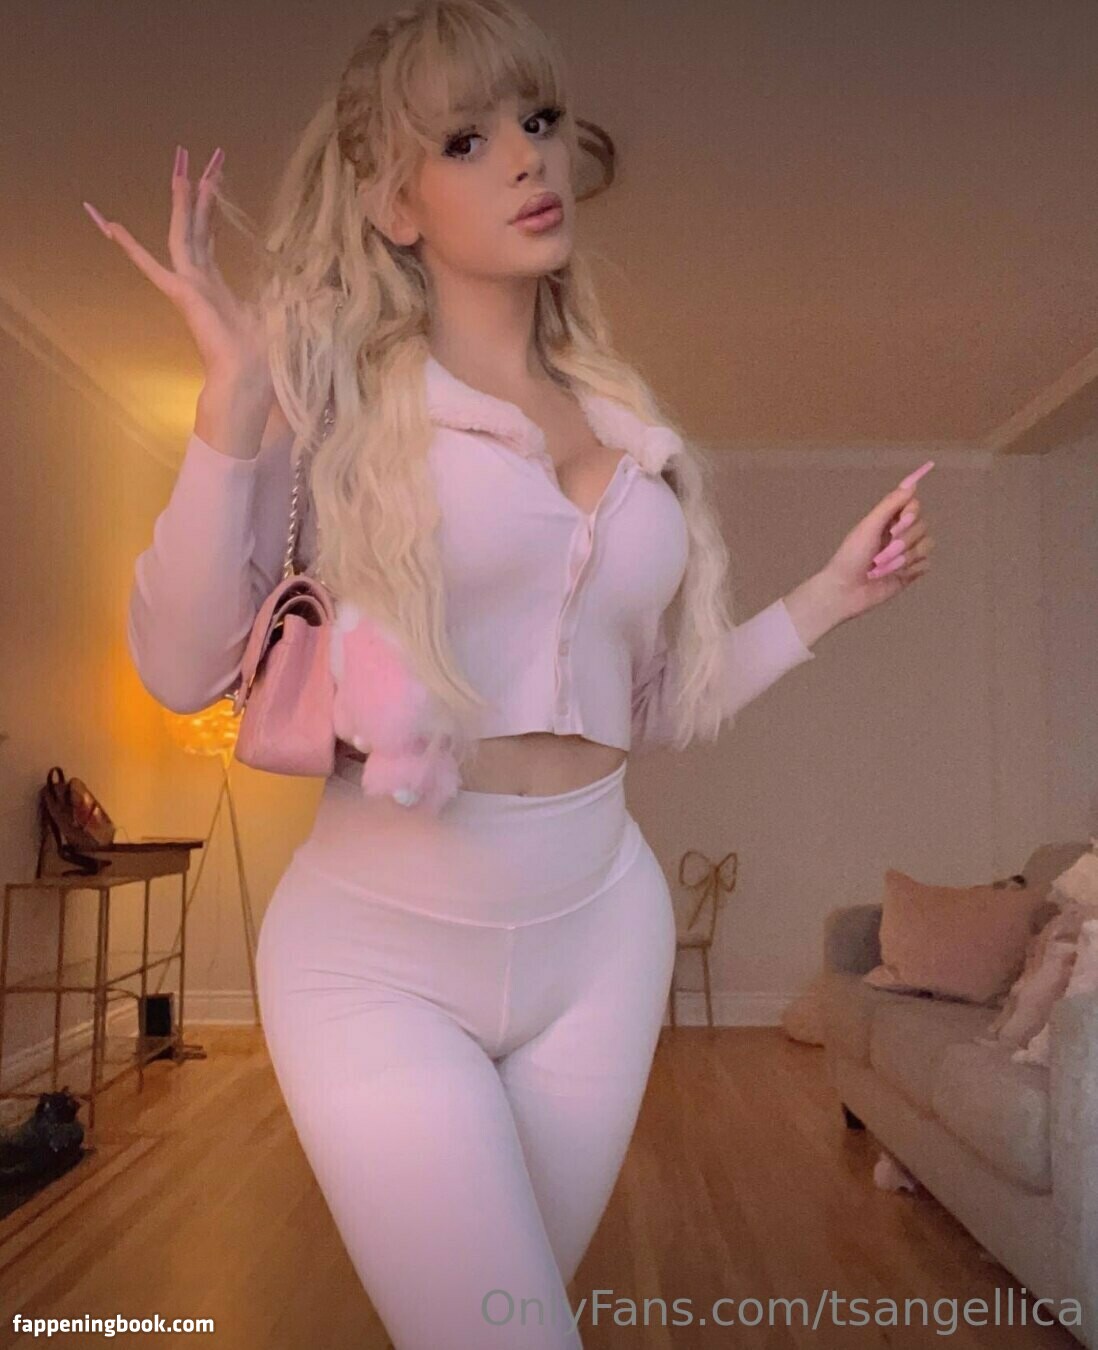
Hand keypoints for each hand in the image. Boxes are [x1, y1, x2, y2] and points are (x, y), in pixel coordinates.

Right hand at [82, 145, 272, 396]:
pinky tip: (108, 225)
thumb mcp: (282, 315)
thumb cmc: (263, 357)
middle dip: (195, 187)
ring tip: (180, 165)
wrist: (247, 379)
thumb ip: (291, 297)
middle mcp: (199, 281)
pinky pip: (150, 265)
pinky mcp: (181, 295)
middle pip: (195, 224)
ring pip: (181, 232)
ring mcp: (188, 286)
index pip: (210, 234)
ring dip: (181, 199)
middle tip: (191, 153)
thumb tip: (324, 290)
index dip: (212, 203)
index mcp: (218, 286)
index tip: (213, 174)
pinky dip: (130, 247)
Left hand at [819, 460, 935, 618]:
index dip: (911, 513)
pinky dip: (911, 570)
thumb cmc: (851, 556)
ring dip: (904, 558)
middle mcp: (900, 534)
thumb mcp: (868, 527)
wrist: (846, 590)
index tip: (901, 521)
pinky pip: (926, 564)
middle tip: (880, 553)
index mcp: (888, 521)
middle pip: (922, 526)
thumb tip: (912, 483)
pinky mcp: (911, 572)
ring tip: (883, 567)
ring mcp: (907, 553)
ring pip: (926, 545)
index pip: (913, 506)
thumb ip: (890, 505)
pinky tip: (894, 576)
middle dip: (902, 541)